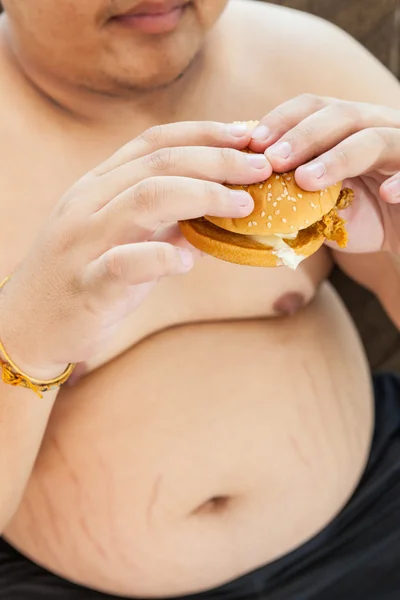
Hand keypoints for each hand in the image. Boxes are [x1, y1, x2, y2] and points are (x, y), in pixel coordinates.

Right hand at [0, 121, 270, 377]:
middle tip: (264, 168)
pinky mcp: (85, 285)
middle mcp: (88, 203)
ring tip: (245, 206)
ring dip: (203, 196)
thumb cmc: (83, 279)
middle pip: (160, 163)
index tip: (248, 136)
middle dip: (218, 160)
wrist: (25, 327)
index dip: (205, 133)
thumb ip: (163, 221)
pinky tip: (190, 261)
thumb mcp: (121, 238)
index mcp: (97, 186)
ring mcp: (83, 242)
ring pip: (144, 198)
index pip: (155, 142)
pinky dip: (160, 258)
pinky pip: (123, 264)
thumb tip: (215, 209)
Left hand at [248, 94, 399, 254]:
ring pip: (375, 139)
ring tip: (307, 180)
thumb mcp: (322, 204)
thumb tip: (242, 192)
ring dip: (339, 157)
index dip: (282, 120)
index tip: (252, 142)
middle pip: (342, 116)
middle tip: (273, 159)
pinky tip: (386, 194)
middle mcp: (377, 127)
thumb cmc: (361, 217)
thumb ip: (292, 192)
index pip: (314, 107)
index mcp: (348, 127)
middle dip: (303, 135)